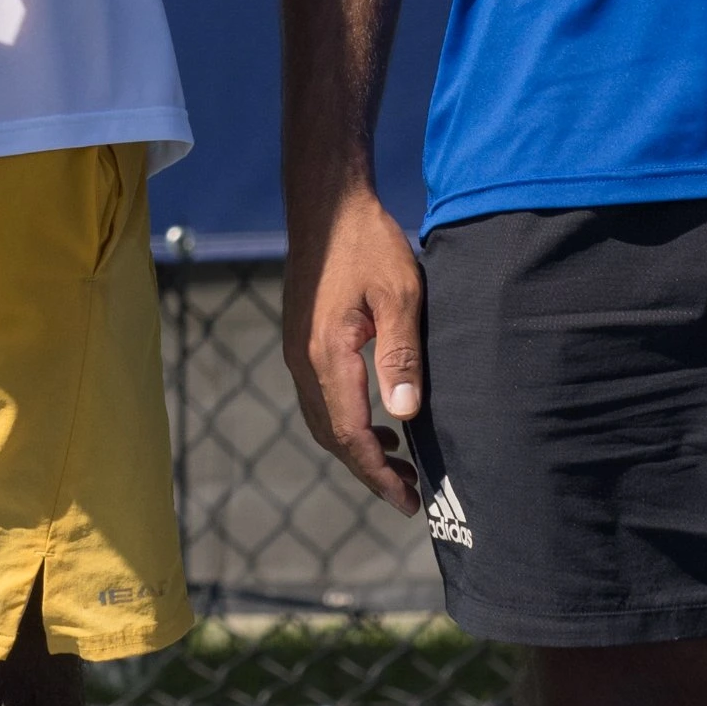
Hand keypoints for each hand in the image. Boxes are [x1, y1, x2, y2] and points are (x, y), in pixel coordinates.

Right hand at [283, 184, 425, 511]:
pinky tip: (378, 418)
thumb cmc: (368, 245)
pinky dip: (346, 421)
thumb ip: (400, 356)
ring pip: (323, 419)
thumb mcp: (399, 296)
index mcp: (327, 354)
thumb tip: (404, 415)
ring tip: (399, 465)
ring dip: (357, 447)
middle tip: (409, 495)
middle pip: (331, 435)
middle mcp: (304, 359)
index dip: (378, 473)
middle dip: (368, 470)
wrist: (326, 204)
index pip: (349, 433)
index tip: (409, 501)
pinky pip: (320, 397)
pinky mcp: (301, 339)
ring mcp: (297, 350)